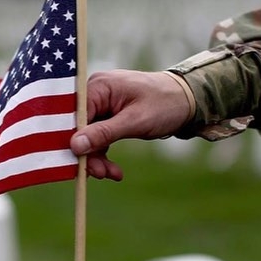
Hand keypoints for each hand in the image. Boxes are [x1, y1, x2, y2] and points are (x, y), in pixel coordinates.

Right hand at [69, 70, 194, 180]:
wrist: (187, 100)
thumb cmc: (164, 104)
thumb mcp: (135, 121)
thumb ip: (103, 133)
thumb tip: (75, 145)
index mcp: (99, 86)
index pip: (74, 115)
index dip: (73, 140)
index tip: (78, 163)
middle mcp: (96, 91)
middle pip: (80, 127)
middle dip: (88, 153)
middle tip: (99, 174)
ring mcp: (101, 103)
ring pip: (88, 135)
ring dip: (97, 157)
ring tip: (110, 174)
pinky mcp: (108, 114)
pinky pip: (99, 136)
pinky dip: (105, 152)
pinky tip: (113, 170)